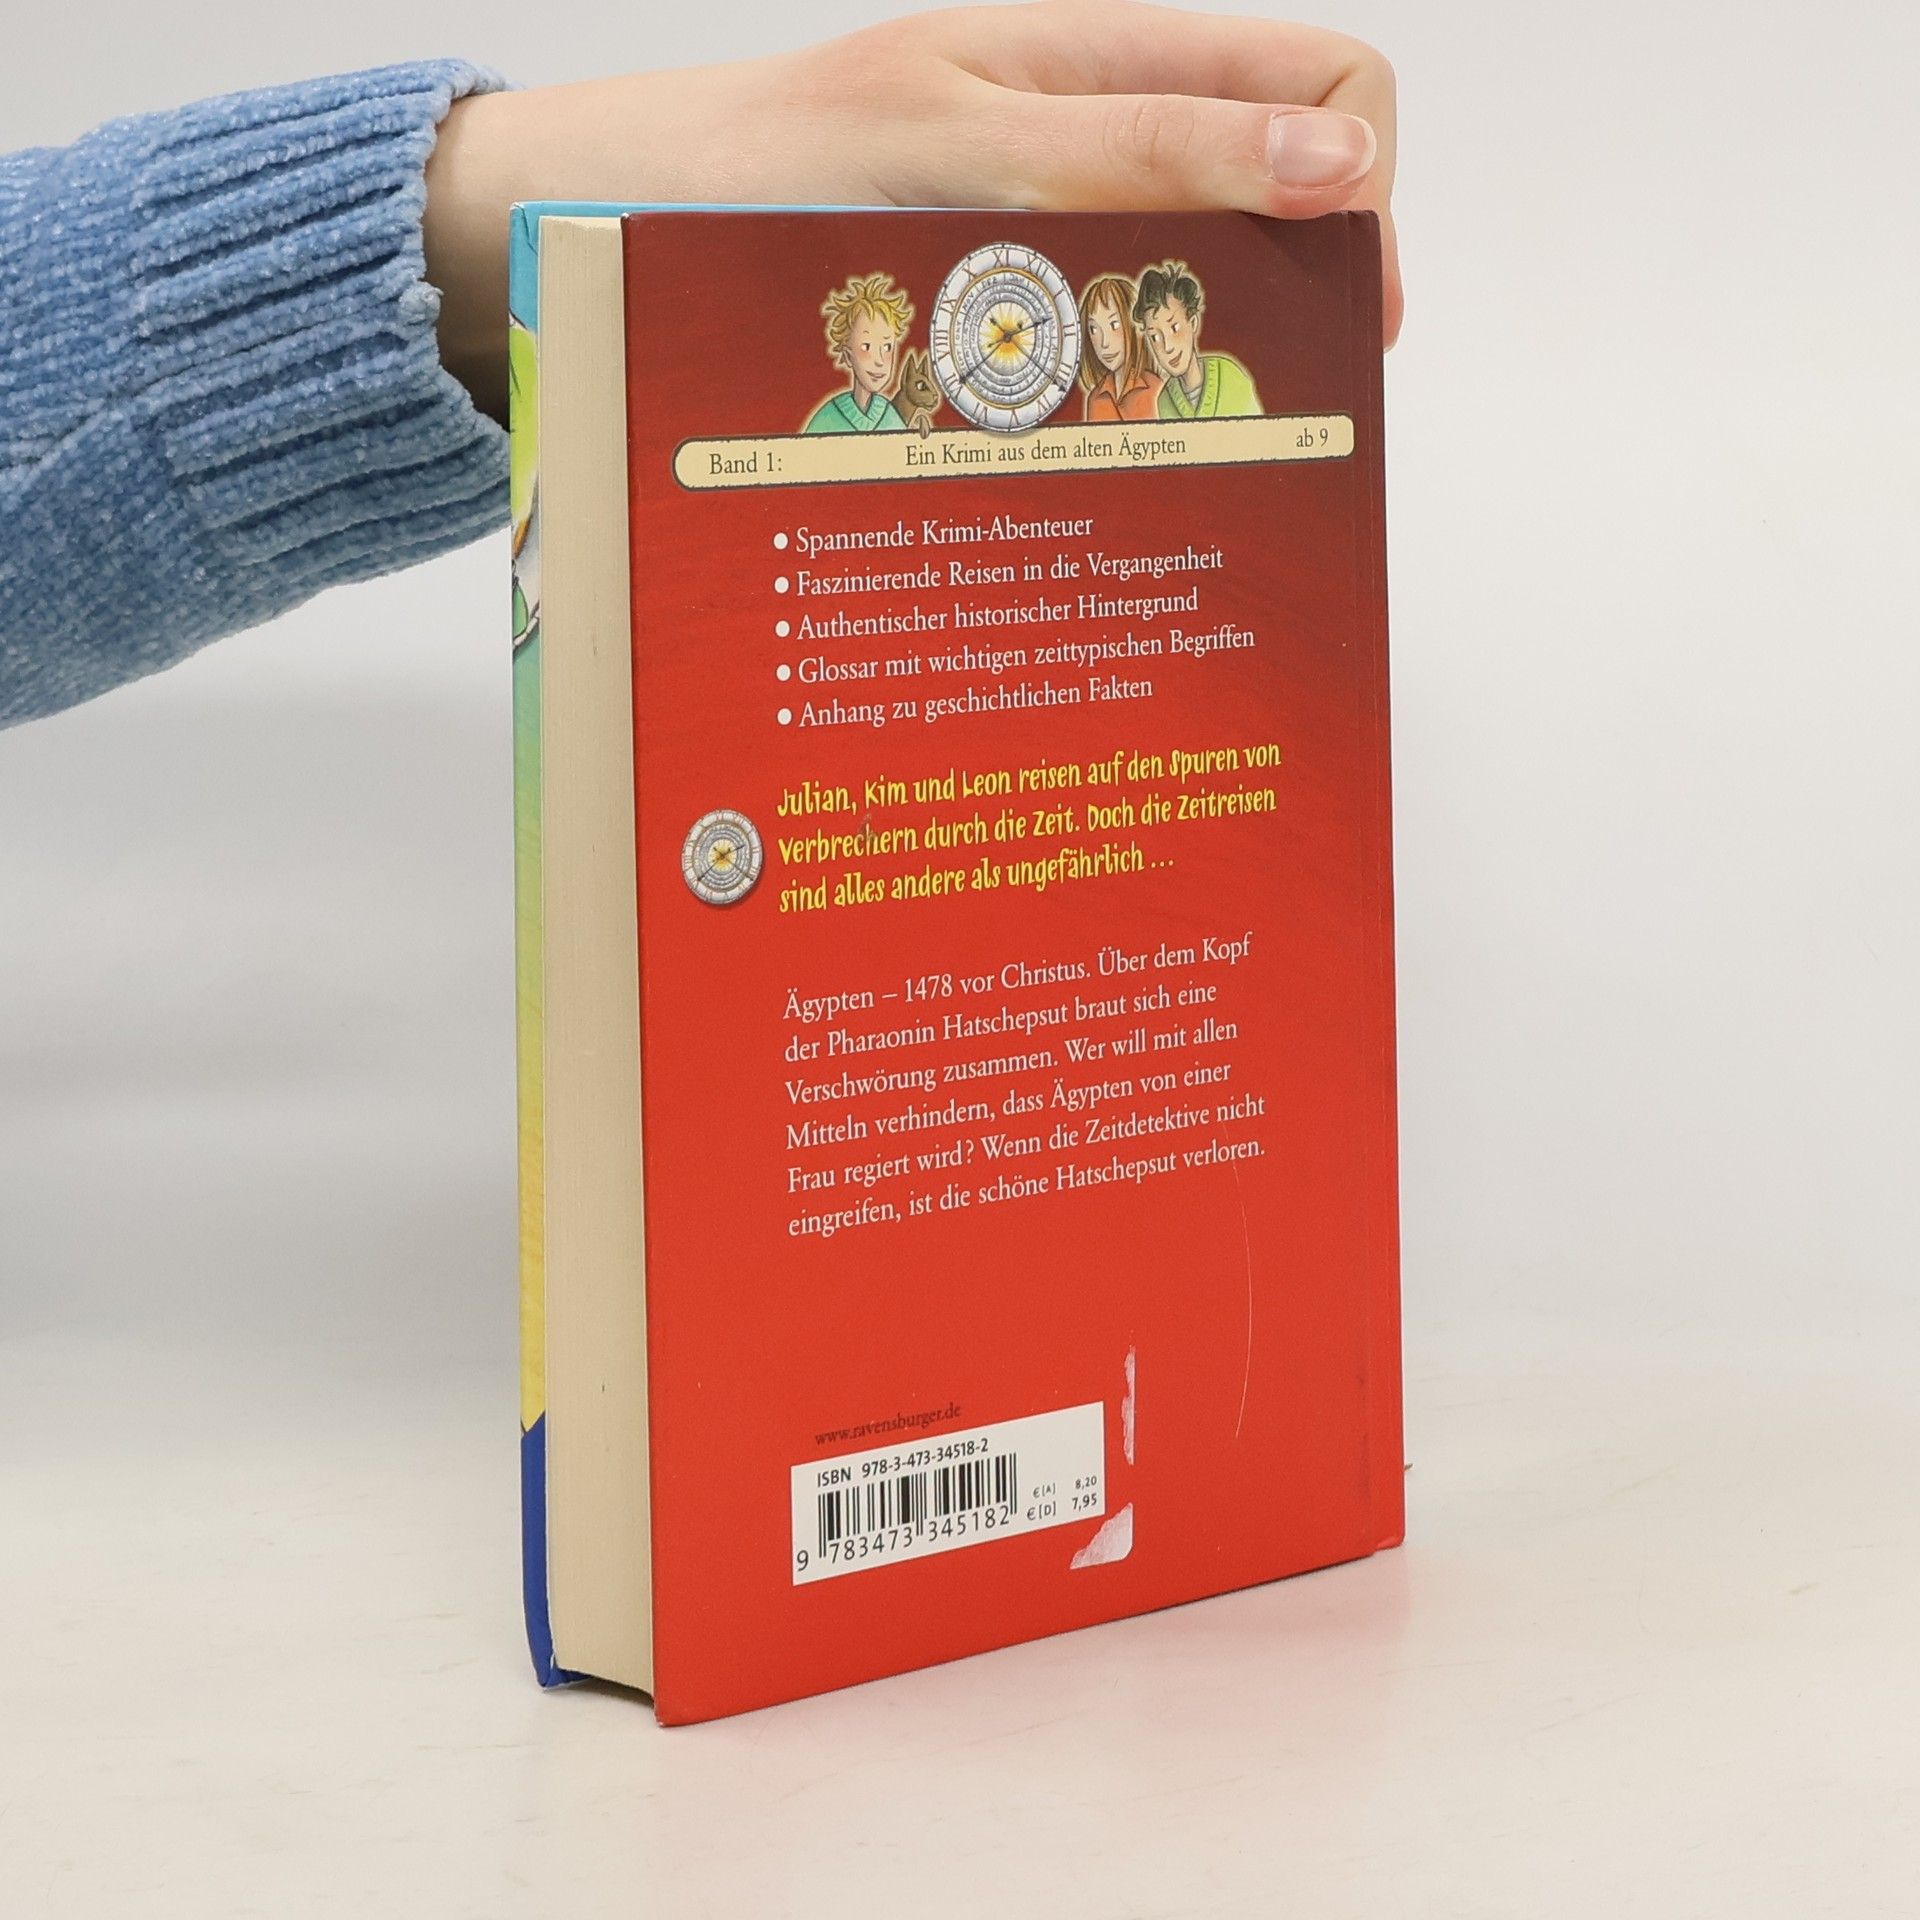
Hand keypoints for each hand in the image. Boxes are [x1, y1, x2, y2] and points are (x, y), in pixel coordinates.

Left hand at [425, 0, 1398, 418]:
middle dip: (1297, 287)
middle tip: (1262, 402)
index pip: (1326, 79)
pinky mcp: (1000, 303)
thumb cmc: (778, 167)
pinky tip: (1095, 437)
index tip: (1342, 312)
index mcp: (1112, 59)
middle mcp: (1096, 137)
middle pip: (1277, 190)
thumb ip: (1158, 148)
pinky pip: (1107, 338)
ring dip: (1209, 354)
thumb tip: (1344, 159)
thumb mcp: (980, 144)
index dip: (1363, 183)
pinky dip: (1126, 389)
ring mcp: (1049, 223)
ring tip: (1173, 433)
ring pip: (1196, 279)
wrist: (626, 225)